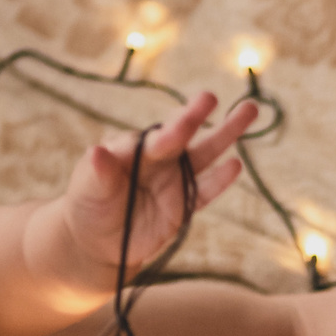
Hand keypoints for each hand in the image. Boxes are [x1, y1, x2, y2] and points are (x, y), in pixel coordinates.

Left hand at [31, 91, 258, 299]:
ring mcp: (174, 179)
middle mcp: (158, 157)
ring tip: (249, 110)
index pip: (155, 138)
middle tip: (210, 96)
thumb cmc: (88, 204)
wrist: (97, 239)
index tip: (182, 126)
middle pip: (182, 135)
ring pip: (204, 154)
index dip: (170, 132)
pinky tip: (235, 165)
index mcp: (134, 147)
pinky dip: (220, 180)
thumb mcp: (87, 189)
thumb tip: (97, 152)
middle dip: (196, 116)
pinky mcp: (185, 204)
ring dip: (226, 133)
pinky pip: (204, 191)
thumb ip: (97, 173)